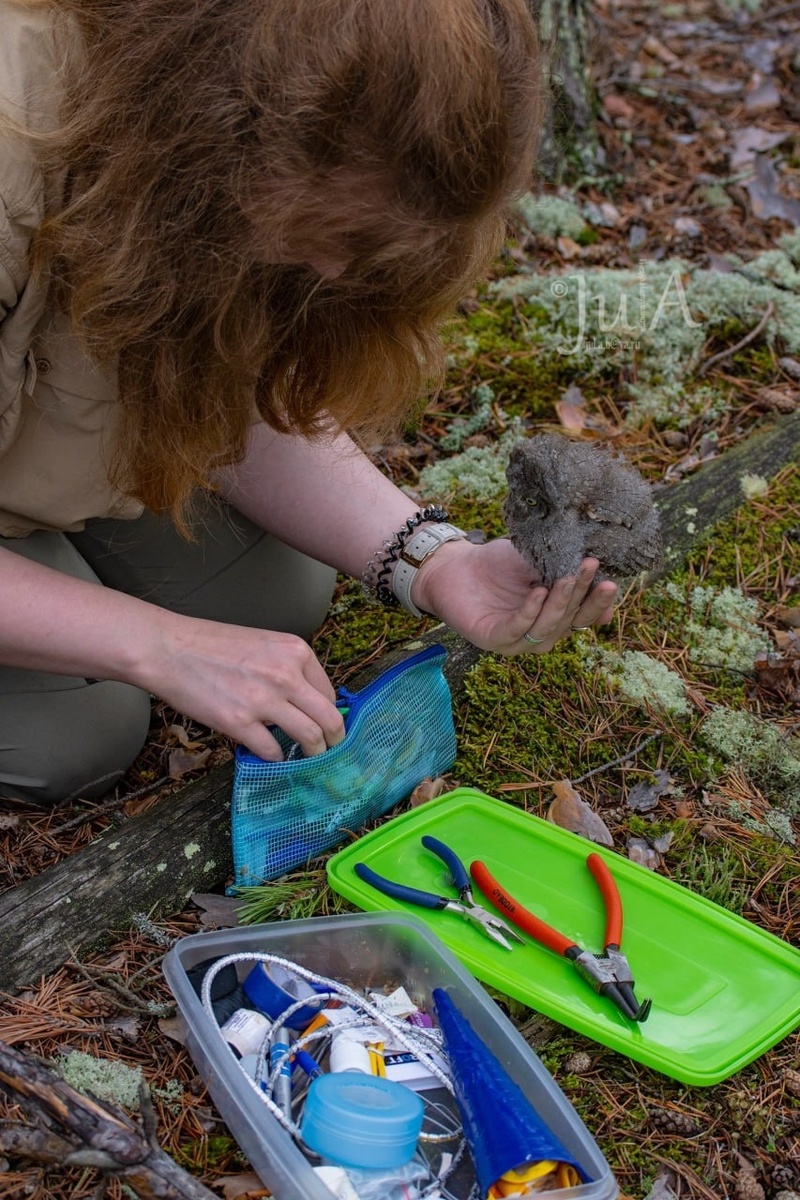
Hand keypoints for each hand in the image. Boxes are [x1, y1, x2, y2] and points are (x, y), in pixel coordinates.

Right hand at [139, 614, 345, 759]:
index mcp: (295, 651)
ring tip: (308, 761)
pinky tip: (269, 755)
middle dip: (335, 741)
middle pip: (329, 719)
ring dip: (313, 755)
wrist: (169, 649)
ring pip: (310, 738)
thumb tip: (305, 702)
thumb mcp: (263, 645)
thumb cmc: (210, 645)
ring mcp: (264, 700)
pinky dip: (275, 759)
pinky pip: (273, 751)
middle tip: (333, 752)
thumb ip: (287, 669)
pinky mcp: (240, 723)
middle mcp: (286, 674)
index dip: (329, 714)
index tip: (326, 726)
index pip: (328, 692)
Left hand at [411, 538, 616, 653]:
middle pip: (568, 620)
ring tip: (567, 577)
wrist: (454, 564)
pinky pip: (516, 630)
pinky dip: (529, 612)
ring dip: (559, 604)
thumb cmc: (498, 564)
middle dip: (581, 594)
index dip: (597, 600)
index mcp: (553, 618)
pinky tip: (538, 592)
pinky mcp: (491, 639)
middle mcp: (538, 634)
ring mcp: (515, 641)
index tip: (609, 578)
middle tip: (590, 567)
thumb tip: (609, 584)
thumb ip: (567, 573)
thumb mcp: (538, 564)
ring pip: (546, 628)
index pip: (582, 615)